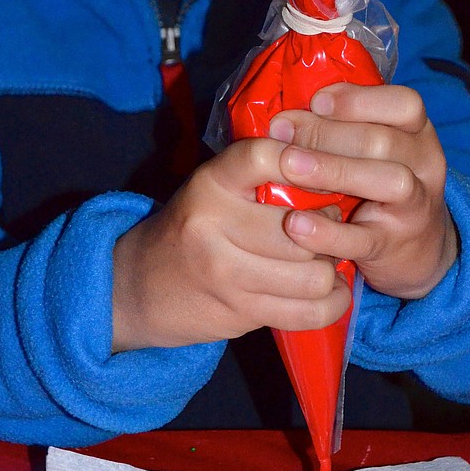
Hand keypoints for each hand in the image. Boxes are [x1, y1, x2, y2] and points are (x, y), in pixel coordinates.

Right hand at [112, 137, 351, 351]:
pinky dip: (332, 303)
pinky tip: (329, 292)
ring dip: (330, 270)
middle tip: (327, 231)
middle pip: (303, 229)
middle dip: (328, 232)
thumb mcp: (212, 189)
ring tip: (322, 262)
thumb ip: (260, 176)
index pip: (262, 157)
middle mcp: (213, 224)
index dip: (303, 163)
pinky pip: (308, 313)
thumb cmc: (190, 228)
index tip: (320, 179)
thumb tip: (330, 173)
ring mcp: (225, 274)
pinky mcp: (239, 312)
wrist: (137, 286)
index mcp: (210, 183)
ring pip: (312, 275)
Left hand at [269, 83, 457, 300]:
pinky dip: (328, 233)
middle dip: (326, 133)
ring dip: (333, 170)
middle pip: (384, 141)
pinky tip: (295, 223)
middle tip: (280, 131)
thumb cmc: (378, 184)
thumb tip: (286, 116)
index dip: (359, 99)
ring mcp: (415, 209)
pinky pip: (363, 240)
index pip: (405, 104)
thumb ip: (342, 127)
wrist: (418, 248)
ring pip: (389, 183)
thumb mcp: (375, 149)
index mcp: (418, 133)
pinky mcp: (394, 247)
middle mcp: (425, 166)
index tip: (316, 101)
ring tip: (288, 165)